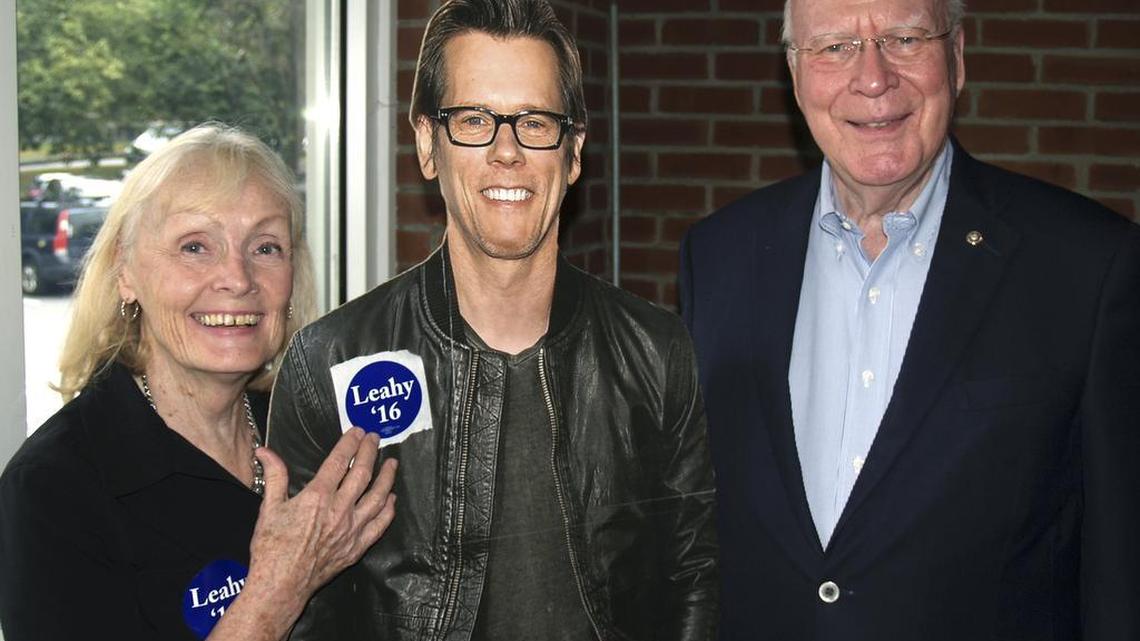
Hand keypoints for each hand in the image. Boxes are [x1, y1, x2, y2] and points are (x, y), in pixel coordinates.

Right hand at [245, 428, 397, 614]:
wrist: (280, 585)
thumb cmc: (272, 548)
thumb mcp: (269, 507)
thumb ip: (274, 476)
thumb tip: (265, 451)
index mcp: (318, 497)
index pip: (339, 462)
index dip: (350, 444)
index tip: (357, 432)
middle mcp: (339, 511)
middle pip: (362, 474)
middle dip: (370, 452)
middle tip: (375, 438)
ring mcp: (351, 530)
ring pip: (378, 497)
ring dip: (387, 478)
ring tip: (392, 463)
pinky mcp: (357, 548)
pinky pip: (380, 525)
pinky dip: (388, 510)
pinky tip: (391, 500)